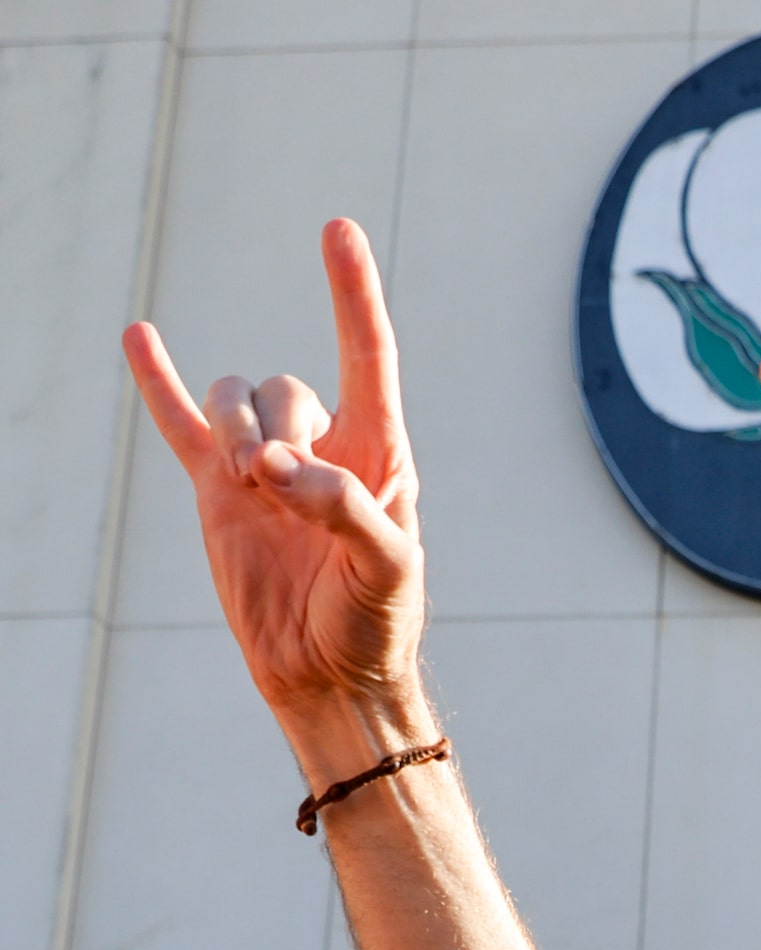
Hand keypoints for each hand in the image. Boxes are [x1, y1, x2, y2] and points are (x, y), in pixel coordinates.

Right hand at [122, 219, 429, 750]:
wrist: (329, 674)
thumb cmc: (376, 621)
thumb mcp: (387, 568)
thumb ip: (346, 508)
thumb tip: (282, 468)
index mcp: (380, 453)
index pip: (367, 356)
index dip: (352, 294)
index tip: (338, 230)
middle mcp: (323, 446)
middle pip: (284, 388)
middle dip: (272, 426)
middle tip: (279, 487)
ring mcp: (265, 465)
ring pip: (235, 400)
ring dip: (229, 426)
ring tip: (247, 484)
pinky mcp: (219, 492)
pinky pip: (180, 424)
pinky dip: (160, 383)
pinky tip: (138, 336)